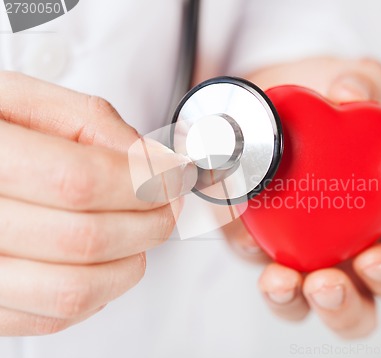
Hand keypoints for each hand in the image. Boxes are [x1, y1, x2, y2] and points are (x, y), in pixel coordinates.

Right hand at [0, 72, 195, 335]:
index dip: (142, 182)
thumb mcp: (27, 102)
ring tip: (141, 230)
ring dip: (132, 261)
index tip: (175, 175)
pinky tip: (105, 257)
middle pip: (86, 240)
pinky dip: (102, 289)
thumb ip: (92, 122)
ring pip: (76, 290)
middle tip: (168, 201)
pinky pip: (59, 316)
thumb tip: (153, 161)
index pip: (78, 182)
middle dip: (151, 221)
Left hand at [223, 57, 380, 338]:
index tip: (376, 259)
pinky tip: (238, 226)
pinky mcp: (249, 236)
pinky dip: (241, 245)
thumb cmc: (323, 102)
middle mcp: (339, 248)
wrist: (271, 96)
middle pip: (352, 309)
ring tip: (277, 279)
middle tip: (323, 283)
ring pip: (295, 300)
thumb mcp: (352, 84)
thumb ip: (366, 82)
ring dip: (287, 299)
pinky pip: (245, 253)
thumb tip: (351, 89)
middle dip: (342, 307)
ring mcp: (292, 248)